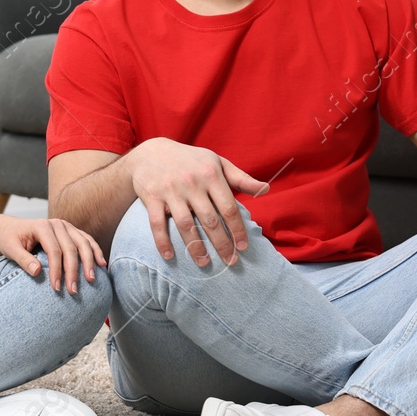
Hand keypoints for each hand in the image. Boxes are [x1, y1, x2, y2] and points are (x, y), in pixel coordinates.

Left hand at [0, 214, 105, 294]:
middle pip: (71, 248)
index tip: (57, 288)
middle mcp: (57, 224)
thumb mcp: (10, 249)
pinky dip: (95, 251)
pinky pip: (87, 240)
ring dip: (89, 262)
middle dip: (74, 271)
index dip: (57, 270)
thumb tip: (36, 272)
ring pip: (83, 243)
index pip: (54, 251)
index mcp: (42, 226)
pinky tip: (101, 264)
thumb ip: (22, 259)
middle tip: (74, 291)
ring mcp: (66, 226)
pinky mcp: (71, 231)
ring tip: (91, 280)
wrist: (11, 229)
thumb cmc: (9, 239)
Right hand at [123, 138, 266, 267]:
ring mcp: (171, 190)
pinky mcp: (152, 197)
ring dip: (195, 247)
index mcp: (211, 174)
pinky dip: (162, 241)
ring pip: (185, 225)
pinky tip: (169, 256)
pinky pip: (157, 223)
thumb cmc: (190, 160)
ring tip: (204, 263)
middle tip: (231, 261)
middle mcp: (192, 183)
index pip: (229, 208)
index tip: (244, 247)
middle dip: (222, 244)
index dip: (238, 230)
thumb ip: (241, 178)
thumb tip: (266, 189)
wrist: (150, 152)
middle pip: (210, 220)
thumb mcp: (217, 162)